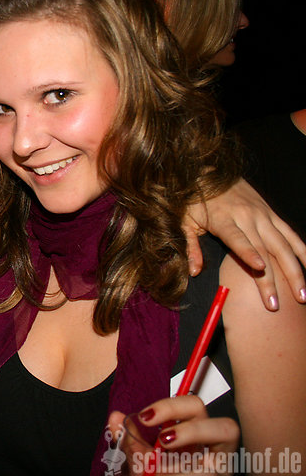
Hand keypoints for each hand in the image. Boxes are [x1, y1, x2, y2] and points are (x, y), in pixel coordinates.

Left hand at [107, 396, 238, 475]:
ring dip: (177, 467)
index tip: (145, 416)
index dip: (171, 406)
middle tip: (162, 439)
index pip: (193, 407)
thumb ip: (130, 439)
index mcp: (194, 439)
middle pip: (223, 423)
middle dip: (189, 430)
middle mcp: (212, 452)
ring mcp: (220, 470)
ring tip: (157, 473)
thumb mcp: (141, 459)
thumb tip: (116, 418)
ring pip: (210, 460)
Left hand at [183, 179, 305, 309]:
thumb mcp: (183, 221)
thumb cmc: (192, 199)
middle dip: (273, 278)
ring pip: (284, 244)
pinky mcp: (271, 213)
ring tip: (303, 295)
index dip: (249, 253)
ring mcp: (262, 214)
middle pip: (264, 249)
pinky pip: (290, 234)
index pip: (238, 239)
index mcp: (223, 219)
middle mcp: (247, 216)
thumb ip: (190, 246)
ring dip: (295, 270)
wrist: (207, 171)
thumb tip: (195, 272)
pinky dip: (303, 251)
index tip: (260, 268)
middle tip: (278, 304)